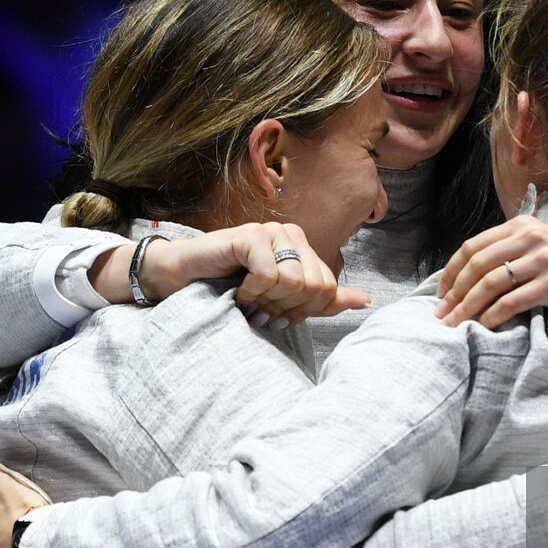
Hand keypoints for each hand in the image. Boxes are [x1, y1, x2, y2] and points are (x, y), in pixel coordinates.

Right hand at [92, 222, 369, 325]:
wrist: (181, 281)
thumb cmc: (229, 290)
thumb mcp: (282, 300)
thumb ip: (323, 300)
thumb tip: (366, 301)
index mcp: (304, 247)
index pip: (328, 289)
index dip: (304, 311)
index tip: (277, 315)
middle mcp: (291, 234)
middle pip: (315, 286)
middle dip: (286, 308)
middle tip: (261, 309)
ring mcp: (269, 231)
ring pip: (294, 282)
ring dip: (267, 301)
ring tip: (248, 299)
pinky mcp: (248, 236)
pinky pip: (269, 275)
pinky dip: (252, 292)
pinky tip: (237, 290)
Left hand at [436, 217, 547, 329]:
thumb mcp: (540, 250)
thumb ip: (509, 254)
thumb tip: (467, 278)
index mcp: (522, 225)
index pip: (473, 246)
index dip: (451, 272)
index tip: (440, 294)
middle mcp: (530, 236)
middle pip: (477, 264)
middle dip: (453, 292)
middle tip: (441, 315)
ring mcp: (541, 259)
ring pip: (489, 283)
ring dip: (466, 307)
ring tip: (454, 325)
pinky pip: (510, 301)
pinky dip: (491, 316)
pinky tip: (483, 327)